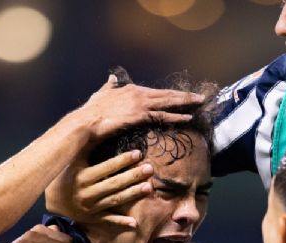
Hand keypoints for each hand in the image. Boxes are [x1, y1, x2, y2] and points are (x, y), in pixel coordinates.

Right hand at [46, 150, 154, 227]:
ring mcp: (90, 207)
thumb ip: (87, 147)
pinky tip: (135, 222)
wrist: (52, 199)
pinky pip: (108, 220)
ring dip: (133, 194)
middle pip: (114, 184)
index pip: (106, 168)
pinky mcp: (93, 218)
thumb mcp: (73, 160)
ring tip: (149, 187)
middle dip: (133, 176)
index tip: (138, 153)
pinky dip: (121, 222)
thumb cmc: (65, 174)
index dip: (123, 160)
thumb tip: (102, 128)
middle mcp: (87, 193)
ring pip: (115, 200)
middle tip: (150, 169)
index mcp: (82, 176)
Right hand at [74, 75, 203, 141]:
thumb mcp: (102, 94)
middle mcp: (138, 94)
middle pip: (166, 95)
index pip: (156, 92)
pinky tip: (188, 118)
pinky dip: (176, 117)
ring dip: (185, 102)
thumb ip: (109, 86)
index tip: (181, 96)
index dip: (170, 94)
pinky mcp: (140, 115)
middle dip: (184, 96)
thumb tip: (111, 77)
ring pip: (168, 103)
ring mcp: (140, 104)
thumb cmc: (92, 111)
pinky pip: (163, 116)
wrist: (86, 121)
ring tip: (199, 103)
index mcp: (131, 89)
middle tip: (199, 97)